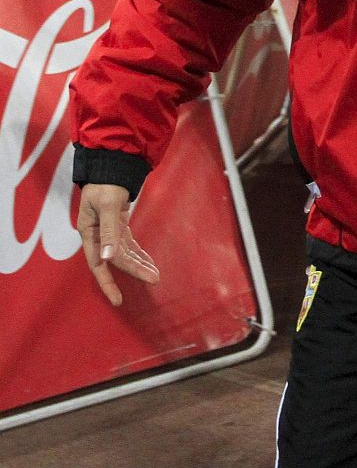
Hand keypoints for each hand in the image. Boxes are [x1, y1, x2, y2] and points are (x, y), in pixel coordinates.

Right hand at [77, 183, 160, 305]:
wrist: (110, 167)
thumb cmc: (106, 184)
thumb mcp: (107, 205)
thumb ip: (109, 231)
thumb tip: (107, 257)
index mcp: (90, 234)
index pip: (100, 265)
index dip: (108, 283)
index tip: (118, 301)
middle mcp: (97, 237)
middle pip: (116, 260)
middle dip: (134, 271)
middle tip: (154, 280)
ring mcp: (108, 232)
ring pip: (124, 254)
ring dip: (140, 264)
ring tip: (155, 275)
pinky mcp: (118, 226)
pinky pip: (129, 244)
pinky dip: (139, 253)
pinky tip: (149, 262)